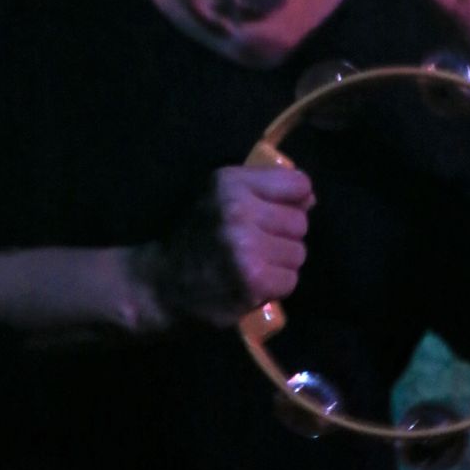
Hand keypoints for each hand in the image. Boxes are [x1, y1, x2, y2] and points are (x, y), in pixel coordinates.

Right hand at [134, 165, 315, 328]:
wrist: (158, 286)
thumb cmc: (196, 237)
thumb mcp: (220, 198)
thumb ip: (264, 190)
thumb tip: (311, 198)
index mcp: (230, 183)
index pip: (298, 185)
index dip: (292, 202)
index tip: (272, 214)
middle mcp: (238, 211)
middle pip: (300, 222)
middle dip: (283, 236)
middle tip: (256, 245)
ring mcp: (247, 248)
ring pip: (299, 253)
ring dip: (280, 263)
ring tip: (252, 265)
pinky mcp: (253, 281)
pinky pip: (290, 280)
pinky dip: (275, 286)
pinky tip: (251, 283)